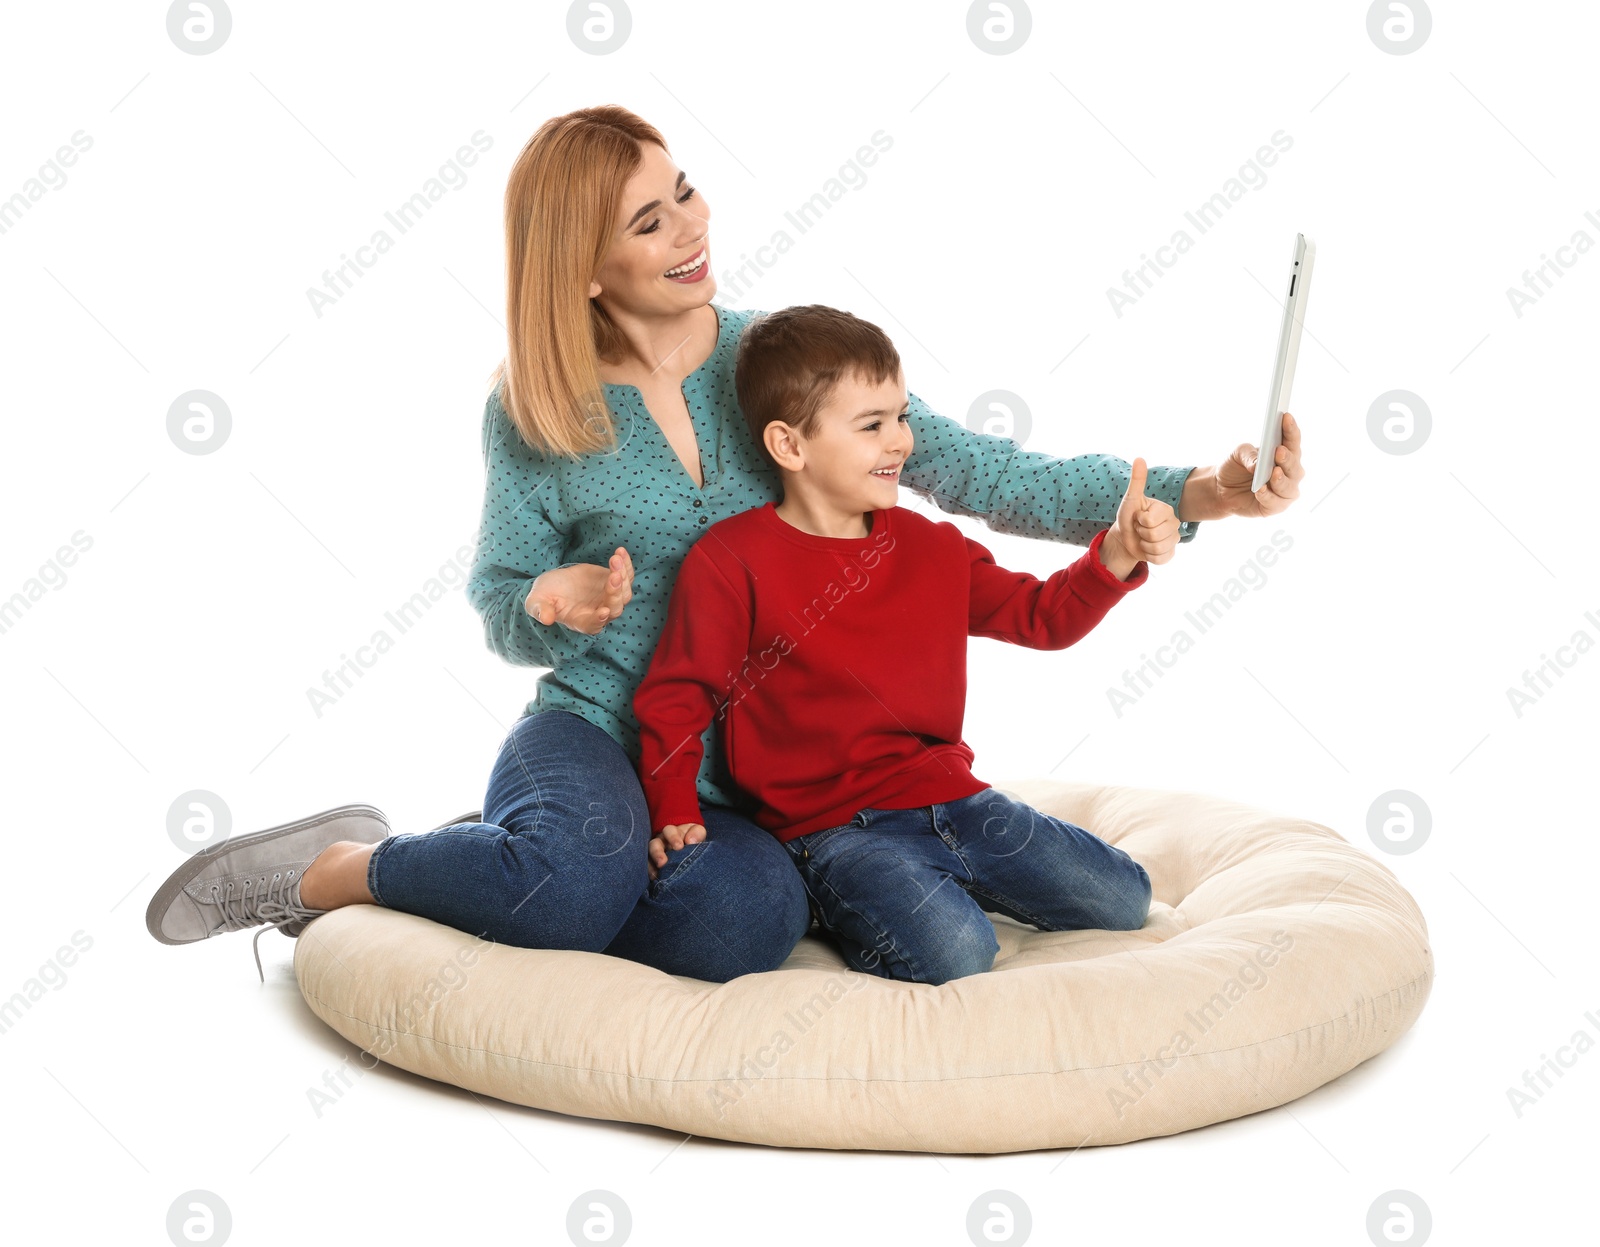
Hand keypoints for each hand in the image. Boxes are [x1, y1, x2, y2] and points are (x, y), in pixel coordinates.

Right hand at [525, 546, 633, 634]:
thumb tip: (546, 619)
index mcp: (582, 622)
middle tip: (613, 576)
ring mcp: (609, 597)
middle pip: (615, 607)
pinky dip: (626, 564)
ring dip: (623, 576)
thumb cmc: (545, 596)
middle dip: (615, 593)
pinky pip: (626, 575)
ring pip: (624, 592)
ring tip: (615, 559)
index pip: (594, 624)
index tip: (603, 611)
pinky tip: (620, 551)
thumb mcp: (537, 602)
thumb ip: (541, 610)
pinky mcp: (613, 582)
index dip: (599, 619)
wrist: (555, 583)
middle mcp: (600, 612)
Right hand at [647, 822, 705, 881]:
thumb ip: (697, 833)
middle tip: (662, 862)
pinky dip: (650, 872)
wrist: (690, 847)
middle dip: (657, 853)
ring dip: (651, 865)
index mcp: (672, 832)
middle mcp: (661, 841)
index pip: (669, 831)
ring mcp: (655, 852)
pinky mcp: (653, 864)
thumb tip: (690, 841)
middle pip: (654, 844)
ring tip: (656, 874)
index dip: (673, 838)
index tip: (679, 847)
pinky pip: (648, 867)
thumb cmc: (693, 837)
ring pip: (648, 857)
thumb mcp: (698, 832)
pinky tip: (654, 878)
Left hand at [1101, 457, 1179, 579]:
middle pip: (1154, 535)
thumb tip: (1140, 458)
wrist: (1126, 537)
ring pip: (1157, 548)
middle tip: (1140, 528)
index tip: (1138, 517)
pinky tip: (1147, 548)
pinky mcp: (1171, 554)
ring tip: (1143, 538)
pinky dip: (1149, 556)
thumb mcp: (1131, 499)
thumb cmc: (1129, 516)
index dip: (1139, 521)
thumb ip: (1137, 480)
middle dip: (1140, 533)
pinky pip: (1160, 560)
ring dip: (1144, 545)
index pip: (1150, 520)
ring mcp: (1174, 539)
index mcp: (1167, 509)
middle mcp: (1175, 523)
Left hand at [1212, 411, 1304, 518]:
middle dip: (1288, 458)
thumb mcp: (1237, 454)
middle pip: (1295, 466)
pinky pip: (1276, 503)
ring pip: (1290, 487)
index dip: (1291, 429)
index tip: (1286, 417)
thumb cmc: (1235, 467)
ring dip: (1282, 480)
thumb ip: (1248, 455)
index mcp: (1284, 454)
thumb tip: (1257, 465)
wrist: (1221, 489)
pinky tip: (1259, 490)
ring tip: (1273, 473)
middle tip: (1279, 451)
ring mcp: (1284, 490)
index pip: (1292, 441)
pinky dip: (1268, 496)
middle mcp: (1290, 472)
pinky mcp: (1275, 507)